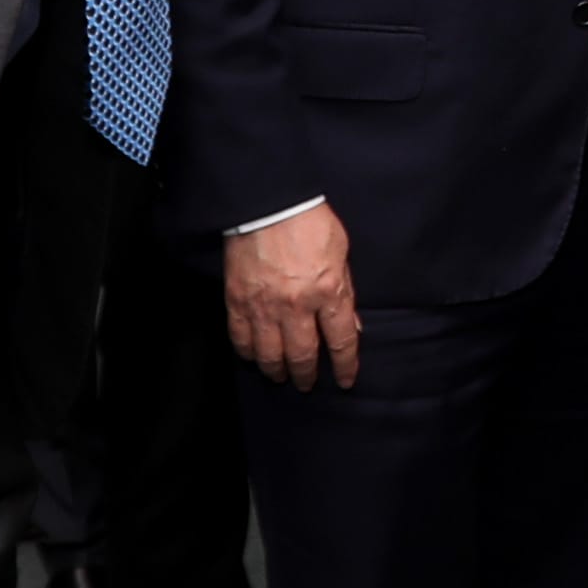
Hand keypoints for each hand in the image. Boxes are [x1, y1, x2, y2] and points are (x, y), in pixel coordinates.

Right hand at [224, 203, 358, 391]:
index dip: (345, 366)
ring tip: (280, 375)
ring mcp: (264, 306)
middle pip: (303, 354)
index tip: (344, 380)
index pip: (341, 342)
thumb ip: (345, 290)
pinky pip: (241, 338)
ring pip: (269, 354)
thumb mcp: (342, 252)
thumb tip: (349, 325)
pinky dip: (247, 352)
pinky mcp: (237, 300)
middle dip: (306, 375)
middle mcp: (296, 305)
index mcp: (329, 291)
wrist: (268, 203)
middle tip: (306, 384)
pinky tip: (253, 356)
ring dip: (276, 370)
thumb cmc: (310, 222)